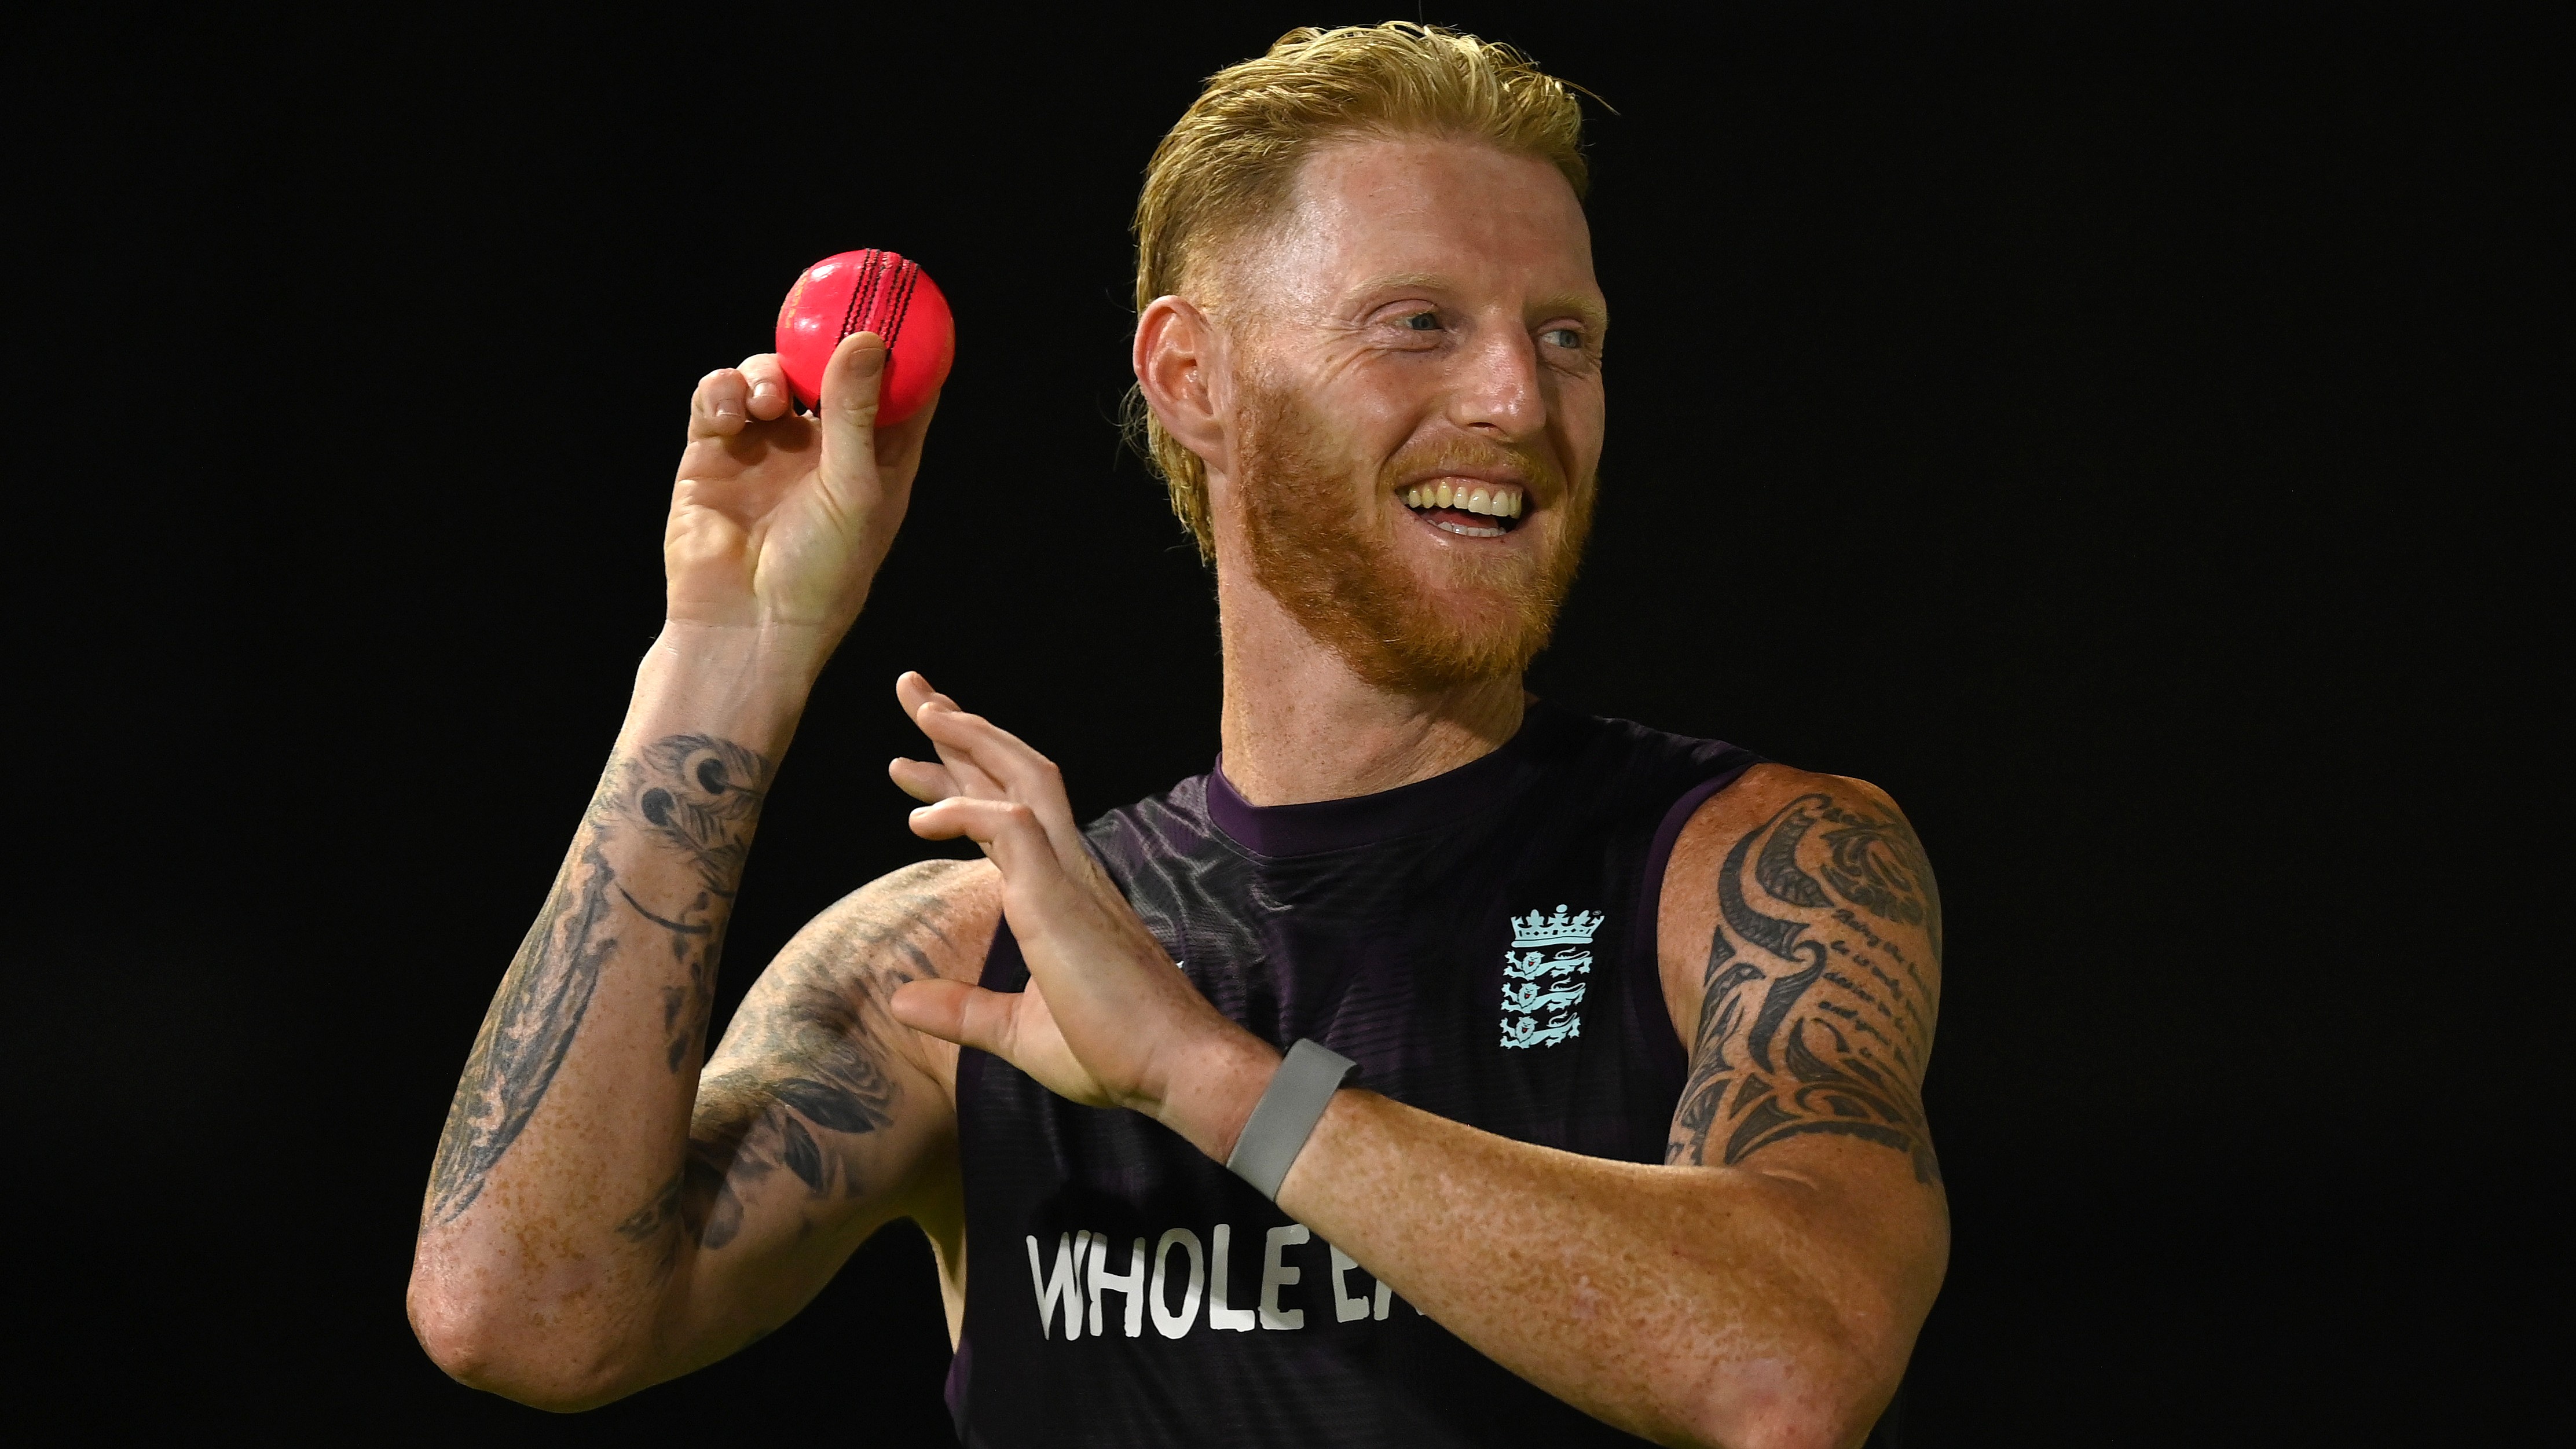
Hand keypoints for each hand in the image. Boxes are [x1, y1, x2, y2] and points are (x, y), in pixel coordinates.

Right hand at [663, 332, 937, 654]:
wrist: (745, 625)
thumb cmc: (820, 573)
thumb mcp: (854, 490)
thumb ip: (857, 414)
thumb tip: (868, 340)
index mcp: (876, 462)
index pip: (900, 393)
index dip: (906, 348)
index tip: (905, 301)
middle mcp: (823, 450)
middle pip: (829, 371)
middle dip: (825, 340)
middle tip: (824, 313)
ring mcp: (767, 449)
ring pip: (769, 376)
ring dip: (767, 372)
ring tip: (768, 402)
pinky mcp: (714, 454)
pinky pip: (718, 397)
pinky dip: (723, 391)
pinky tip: (731, 413)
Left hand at [883, 673, 1275, 1154]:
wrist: (1169, 1068)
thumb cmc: (1111, 1051)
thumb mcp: (1015, 1031)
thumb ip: (961, 1010)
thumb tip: (899, 1000)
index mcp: (1061, 890)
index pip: (1006, 813)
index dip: (960, 778)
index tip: (913, 758)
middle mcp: (1070, 867)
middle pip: (1014, 773)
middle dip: (961, 730)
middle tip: (913, 690)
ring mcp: (1069, 876)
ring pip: (1021, 778)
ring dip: (970, 738)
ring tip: (922, 706)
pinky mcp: (1060, 896)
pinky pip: (1007, 828)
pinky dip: (963, 811)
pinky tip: (920, 816)